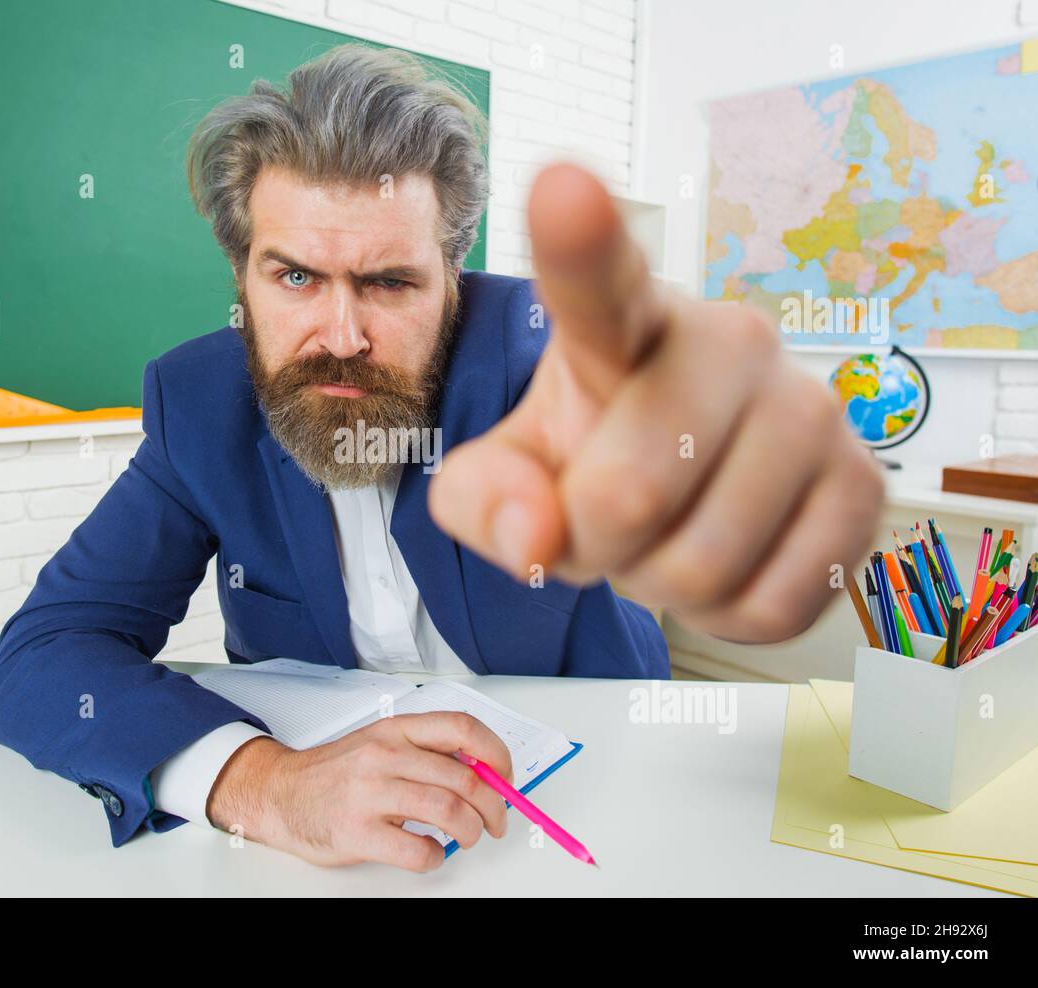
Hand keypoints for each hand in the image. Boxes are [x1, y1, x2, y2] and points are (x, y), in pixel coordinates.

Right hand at [204, 712, 511, 871]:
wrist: (279, 793)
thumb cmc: (335, 773)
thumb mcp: (380, 744)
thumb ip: (425, 750)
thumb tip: (484, 769)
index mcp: (396, 730)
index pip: (462, 728)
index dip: (496, 753)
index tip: (505, 777)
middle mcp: (385, 756)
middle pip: (464, 778)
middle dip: (493, 806)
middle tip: (495, 821)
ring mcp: (370, 794)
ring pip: (449, 812)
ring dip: (470, 831)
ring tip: (467, 837)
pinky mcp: (358, 833)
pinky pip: (418, 851)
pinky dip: (435, 858)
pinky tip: (429, 854)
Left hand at [428, 163, 883, 642]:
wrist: (685, 480)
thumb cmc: (589, 453)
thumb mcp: (503, 476)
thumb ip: (483, 500)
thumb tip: (538, 538)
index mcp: (624, 320)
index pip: (600, 281)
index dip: (578, 239)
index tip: (561, 186)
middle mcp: (730, 342)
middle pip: (630, 496)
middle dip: (593, 546)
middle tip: (602, 521)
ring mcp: (810, 408)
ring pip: (702, 565)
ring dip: (658, 583)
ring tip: (664, 534)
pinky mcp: (863, 482)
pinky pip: (770, 606)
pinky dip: (724, 616)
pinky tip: (723, 560)